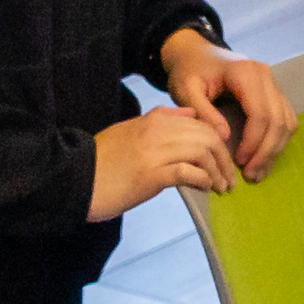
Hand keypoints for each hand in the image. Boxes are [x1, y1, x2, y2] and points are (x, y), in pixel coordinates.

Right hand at [92, 103, 242, 221]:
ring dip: (217, 172)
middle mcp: (157, 131)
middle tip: (228, 177)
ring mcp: (155, 152)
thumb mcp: (130, 131)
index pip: (200, 123)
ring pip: (203, 152)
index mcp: (153, 119)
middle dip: (223, 158)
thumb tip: (189, 114)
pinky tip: (205, 189)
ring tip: (220, 187)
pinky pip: (190, 173)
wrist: (76, 180)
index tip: (221, 159)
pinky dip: (203, 181)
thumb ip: (160, 120)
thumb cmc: (103, 160)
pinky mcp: (152, 175)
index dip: (217, 141)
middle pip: (207, 136)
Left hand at [162, 37, 296, 175]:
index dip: (253, 142)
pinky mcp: (275, 93)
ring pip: (287, 122)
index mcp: (246, 73)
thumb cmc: (188, 71)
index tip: (238, 161)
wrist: (195, 54)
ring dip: (275, 149)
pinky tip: (262, 158)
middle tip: (251, 175)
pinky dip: (278, 141)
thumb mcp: (186, 90)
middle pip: (279, 120)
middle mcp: (266, 76)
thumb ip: (203, 112)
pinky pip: (285, 119)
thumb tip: (224, 137)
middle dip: (267, 151)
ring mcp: (274, 84)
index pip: (261, 114)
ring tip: (257, 171)